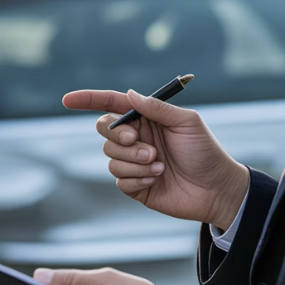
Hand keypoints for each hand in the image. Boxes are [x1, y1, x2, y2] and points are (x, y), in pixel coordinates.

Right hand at [63, 89, 248, 229]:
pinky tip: (158, 178)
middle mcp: (136, 138)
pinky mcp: (135, 185)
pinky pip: (120, 179)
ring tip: (159, 164)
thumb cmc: (205, 152)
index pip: (111, 104)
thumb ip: (157, 108)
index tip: (67, 99)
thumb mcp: (187, 123)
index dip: (87, 100)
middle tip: (139, 141)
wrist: (217, 189)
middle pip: (104, 130)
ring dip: (134, 160)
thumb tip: (129, 94)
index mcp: (145, 118)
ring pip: (111, 156)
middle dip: (117, 135)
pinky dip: (138, 178)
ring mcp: (133, 162)